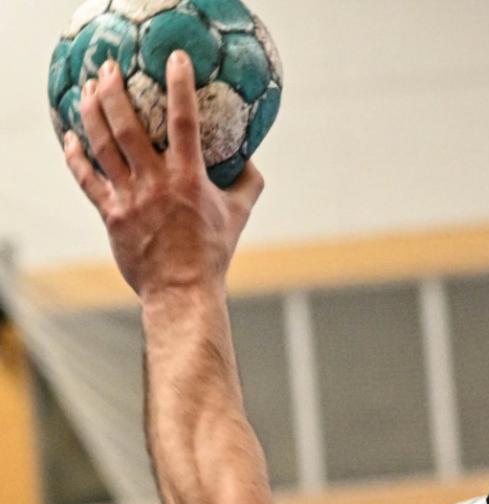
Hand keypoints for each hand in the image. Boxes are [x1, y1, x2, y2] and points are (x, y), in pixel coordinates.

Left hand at [64, 51, 263, 297]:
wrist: (182, 289)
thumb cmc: (214, 251)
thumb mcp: (240, 213)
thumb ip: (248, 181)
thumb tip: (248, 157)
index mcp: (189, 178)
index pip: (184, 121)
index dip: (180, 86)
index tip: (175, 59)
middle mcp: (155, 182)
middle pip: (126, 126)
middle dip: (114, 91)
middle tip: (109, 67)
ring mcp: (129, 197)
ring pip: (101, 146)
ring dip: (90, 112)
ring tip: (87, 89)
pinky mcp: (111, 212)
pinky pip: (86, 178)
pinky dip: (75, 155)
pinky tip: (70, 137)